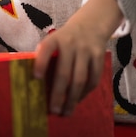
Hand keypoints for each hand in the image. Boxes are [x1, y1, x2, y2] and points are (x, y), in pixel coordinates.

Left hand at [33, 0, 122, 115]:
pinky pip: (93, 79)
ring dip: (72, 99)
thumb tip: (37, 87)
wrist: (91, 24)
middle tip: (53, 111)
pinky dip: (85, 93)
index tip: (35, 77)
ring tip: (66, 112)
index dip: (41, 62)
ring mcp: (86, 50)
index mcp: (55, 39)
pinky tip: (78, 100)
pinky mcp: (99, 56)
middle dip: (58, 94)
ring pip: (80, 79)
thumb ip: (48, 57)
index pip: (46, 49)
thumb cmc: (66, 39)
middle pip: (64, 72)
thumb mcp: (55, 40)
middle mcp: (71, 43)